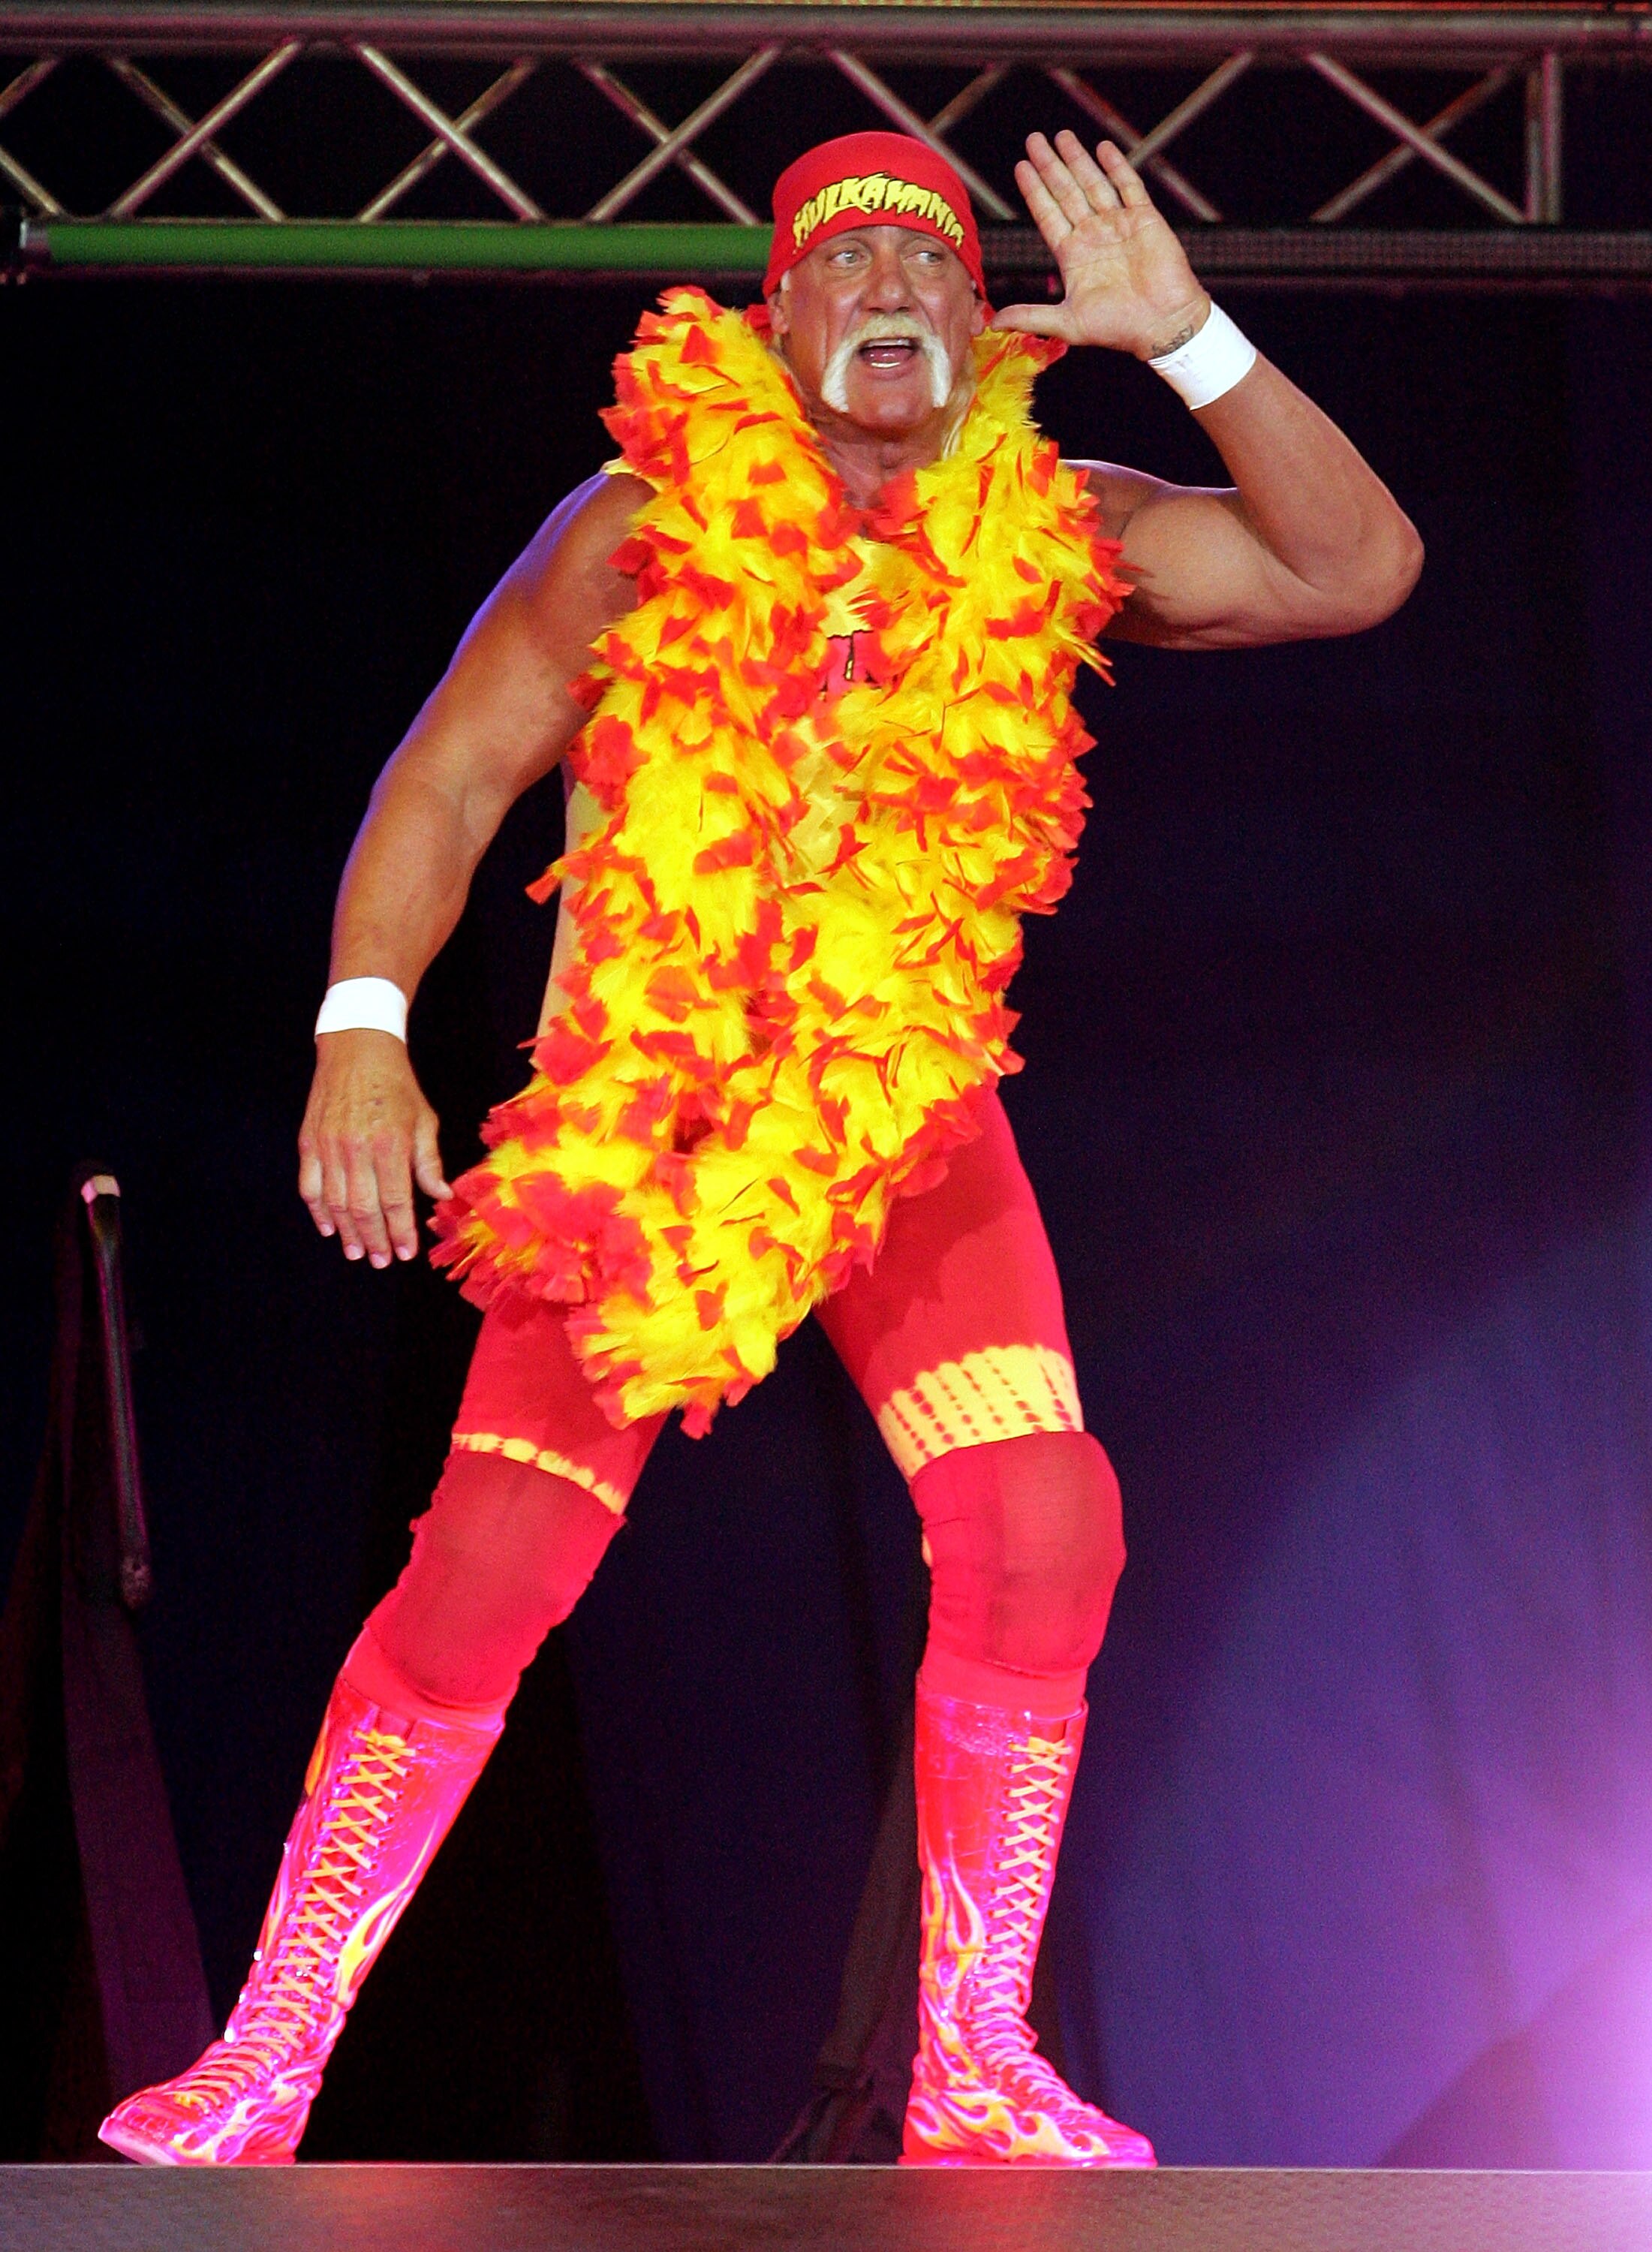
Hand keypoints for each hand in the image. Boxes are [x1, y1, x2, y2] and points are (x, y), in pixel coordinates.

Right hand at [298, 1030, 450, 1266]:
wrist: (357, 1049)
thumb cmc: (397, 1086)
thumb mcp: (424, 1120)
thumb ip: (429, 1162)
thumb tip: (442, 1197)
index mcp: (390, 1144)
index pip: (395, 1201)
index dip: (400, 1231)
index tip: (406, 1253)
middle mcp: (357, 1149)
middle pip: (364, 1209)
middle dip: (375, 1240)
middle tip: (382, 1261)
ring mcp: (328, 1146)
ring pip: (335, 1203)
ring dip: (346, 1233)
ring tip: (357, 1253)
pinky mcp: (309, 1142)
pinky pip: (309, 1186)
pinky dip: (317, 1211)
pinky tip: (328, 1228)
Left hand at [995, 132, 1209, 361]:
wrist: (1163, 325)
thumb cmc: (1118, 328)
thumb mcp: (1067, 323)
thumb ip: (1030, 315)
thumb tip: (992, 323)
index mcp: (1073, 255)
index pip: (1048, 214)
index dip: (1034, 190)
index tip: (1021, 167)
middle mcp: (1093, 235)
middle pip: (1065, 192)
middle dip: (1049, 166)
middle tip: (1034, 140)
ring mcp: (1118, 224)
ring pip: (1093, 184)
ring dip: (1077, 159)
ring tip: (1062, 135)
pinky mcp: (1144, 219)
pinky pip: (1128, 186)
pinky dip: (1116, 167)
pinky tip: (1103, 148)